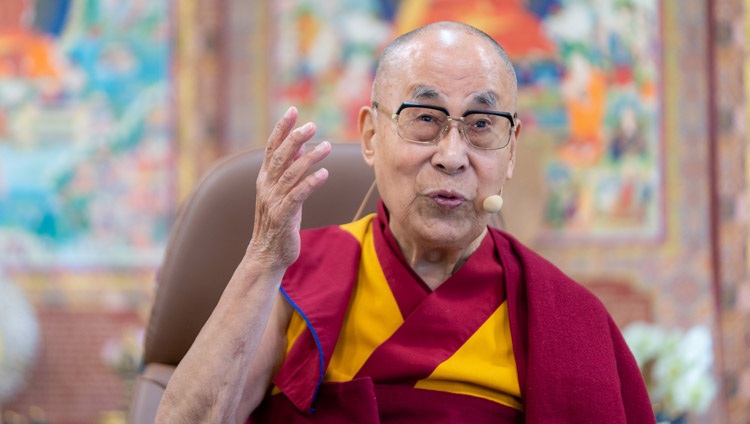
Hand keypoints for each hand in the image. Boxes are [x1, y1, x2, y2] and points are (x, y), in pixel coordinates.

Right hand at [248, 106, 330, 267]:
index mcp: (265, 179)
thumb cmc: (279, 221)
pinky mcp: (283, 216)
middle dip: (295, 138)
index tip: (293, 111)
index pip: (272, 148)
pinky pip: (297, 196)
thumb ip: (290, 169)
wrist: (267, 254)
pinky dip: (310, 183)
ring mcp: (273, 202)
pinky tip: (324, 174)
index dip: (282, 129)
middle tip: (312, 125)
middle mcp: (266, 187)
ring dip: (309, 159)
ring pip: (290, 174)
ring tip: (326, 147)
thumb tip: (301, 144)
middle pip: (280, 157)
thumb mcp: (284, 191)